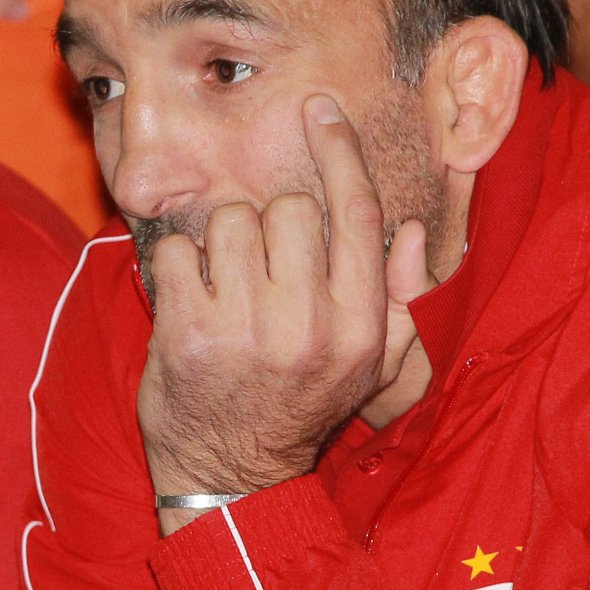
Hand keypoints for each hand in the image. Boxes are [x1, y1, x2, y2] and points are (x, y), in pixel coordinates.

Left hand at [138, 98, 431, 532]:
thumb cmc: (298, 409)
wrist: (232, 478)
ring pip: (230, 222)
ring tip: (224, 292)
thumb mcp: (366, 367)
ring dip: (221, 245)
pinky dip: (176, 270)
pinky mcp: (187, 336)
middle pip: (289, 210)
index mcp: (358, 328)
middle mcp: (308, 327)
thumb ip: (394, 299)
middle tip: (258, 272)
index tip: (319, 110)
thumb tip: (412, 231)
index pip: (356, 215)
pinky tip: (188, 305)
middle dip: (268, 226)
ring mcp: (245, 331)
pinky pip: (179, 253)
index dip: (338, 152)